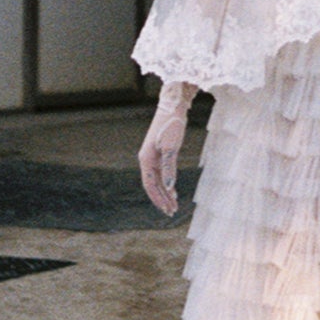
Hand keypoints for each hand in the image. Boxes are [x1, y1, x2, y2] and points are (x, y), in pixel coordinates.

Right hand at [138, 81, 195, 215]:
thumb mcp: (171, 148)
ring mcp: (153, 157)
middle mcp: (147, 160)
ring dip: (165, 193)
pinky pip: (161, 173)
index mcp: (146, 160)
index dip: (157, 199)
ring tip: (173, 205)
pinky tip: (173, 190)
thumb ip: (169, 168)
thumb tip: (168, 188)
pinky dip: (167, 183)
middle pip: (153, 185)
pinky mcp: (160, 153)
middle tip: (171, 212)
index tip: (166, 209)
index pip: (149, 185)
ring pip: (157, 180)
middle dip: (162, 199)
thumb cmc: (171, 126)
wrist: (173, 108)